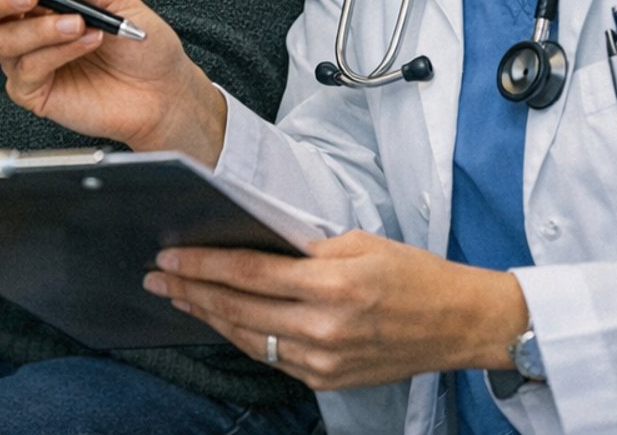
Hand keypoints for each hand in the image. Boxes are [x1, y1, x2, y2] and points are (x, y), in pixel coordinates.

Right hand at [0, 0, 224, 160]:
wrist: (164, 90)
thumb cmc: (142, 45)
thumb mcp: (118, 0)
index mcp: (44, 6)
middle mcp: (29, 33)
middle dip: (1, 0)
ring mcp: (30, 65)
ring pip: (4, 42)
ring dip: (41, 29)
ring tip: (80, 25)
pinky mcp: (36, 95)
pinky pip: (27, 71)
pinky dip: (54, 53)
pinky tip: (86, 44)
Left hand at [142, 230, 529, 390]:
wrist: (460, 324)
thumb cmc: (413, 275)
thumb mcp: (359, 242)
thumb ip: (303, 245)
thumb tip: (250, 237)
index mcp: (334, 284)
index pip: (249, 272)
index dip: (202, 263)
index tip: (169, 254)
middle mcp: (325, 327)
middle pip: (238, 307)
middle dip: (190, 289)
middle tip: (156, 275)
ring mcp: (324, 359)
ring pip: (247, 336)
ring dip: (206, 315)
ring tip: (177, 295)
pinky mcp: (327, 379)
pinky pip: (269, 355)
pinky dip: (240, 335)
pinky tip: (219, 319)